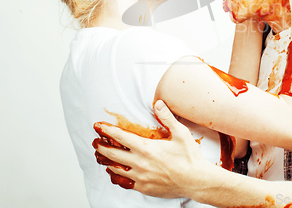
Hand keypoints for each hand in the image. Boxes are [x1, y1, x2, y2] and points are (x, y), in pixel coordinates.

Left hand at [93, 100, 210, 197]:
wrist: (196, 181)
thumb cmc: (189, 157)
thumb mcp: (181, 133)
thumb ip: (167, 118)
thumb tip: (158, 104)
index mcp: (146, 148)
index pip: (120, 137)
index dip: (106, 130)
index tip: (98, 126)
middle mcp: (140, 163)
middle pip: (112, 154)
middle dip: (101, 146)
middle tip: (95, 141)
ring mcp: (140, 177)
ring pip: (115, 169)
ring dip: (106, 161)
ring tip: (100, 156)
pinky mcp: (144, 187)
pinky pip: (123, 182)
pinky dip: (115, 176)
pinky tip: (114, 172)